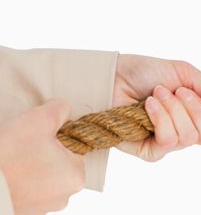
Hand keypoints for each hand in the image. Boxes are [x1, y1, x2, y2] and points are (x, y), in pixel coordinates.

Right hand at [0, 99, 84, 214]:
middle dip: (43, 150)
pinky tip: (9, 170)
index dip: (56, 135)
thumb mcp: (40, 119)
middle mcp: (64, 196)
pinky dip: (18, 178)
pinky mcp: (23, 210)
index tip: (39, 136)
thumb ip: (60, 109)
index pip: (73, 146)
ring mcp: (43, 206)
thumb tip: (63, 109)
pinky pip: (26, 187)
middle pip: (58, 160)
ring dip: (29, 164)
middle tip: (23, 145)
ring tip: (13, 157)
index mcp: (76, 177)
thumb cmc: (10, 154)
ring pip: (41, 174)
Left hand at [113, 55, 200, 161]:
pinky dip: (160, 118)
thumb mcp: (187, 74)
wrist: (113, 76)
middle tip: (180, 91)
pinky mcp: (152, 151)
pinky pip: (169, 141)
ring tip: (158, 93)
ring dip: (174, 109)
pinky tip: (149, 105)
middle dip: (197, 109)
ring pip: (190, 136)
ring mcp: (170, 141)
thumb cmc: (147, 72)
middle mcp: (189, 128)